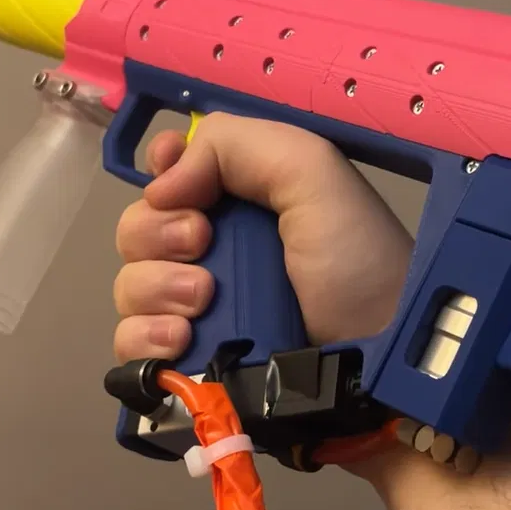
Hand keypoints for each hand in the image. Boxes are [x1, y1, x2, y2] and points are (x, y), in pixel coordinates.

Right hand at [111, 112, 414, 363]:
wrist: (379, 361)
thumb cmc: (356, 263)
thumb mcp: (313, 172)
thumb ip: (237, 144)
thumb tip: (161, 183)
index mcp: (242, 200)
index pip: (169, 175)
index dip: (160, 173)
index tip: (172, 183)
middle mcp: (215, 252)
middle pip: (139, 229)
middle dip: (160, 233)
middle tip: (203, 245)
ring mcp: (199, 312)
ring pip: (131, 286)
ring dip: (156, 286)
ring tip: (202, 301)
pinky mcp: (189, 364)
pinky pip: (132, 346)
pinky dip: (145, 339)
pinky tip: (180, 339)